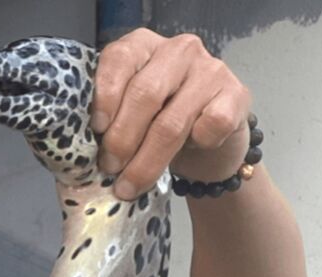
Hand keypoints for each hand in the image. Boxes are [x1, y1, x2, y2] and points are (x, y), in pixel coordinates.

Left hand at [91, 29, 252, 199]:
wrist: (207, 143)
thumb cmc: (156, 124)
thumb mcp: (127, 113)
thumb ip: (109, 116)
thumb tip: (84, 146)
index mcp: (143, 46)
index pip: (119, 59)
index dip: (104, 97)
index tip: (95, 130)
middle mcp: (178, 50)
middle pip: (144, 95)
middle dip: (122, 139)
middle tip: (109, 168)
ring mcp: (211, 69)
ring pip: (172, 122)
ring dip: (146, 161)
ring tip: (129, 186)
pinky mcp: (237, 95)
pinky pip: (211, 126)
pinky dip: (195, 146)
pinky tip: (189, 152)